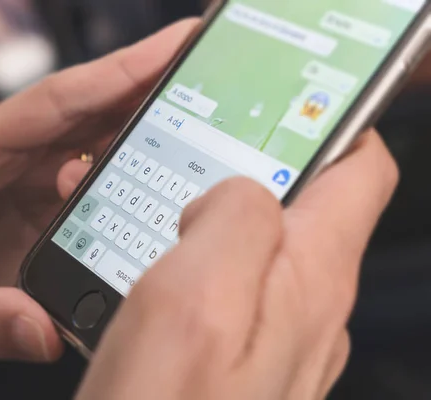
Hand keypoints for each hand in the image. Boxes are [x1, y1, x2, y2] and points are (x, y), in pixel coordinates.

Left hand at [0, 20, 199, 377]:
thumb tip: (45, 332)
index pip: (50, 103)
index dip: (113, 74)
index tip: (168, 49)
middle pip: (80, 106)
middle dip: (141, 81)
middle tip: (199, 63)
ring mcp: (19, 168)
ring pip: (90, 130)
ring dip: (140, 117)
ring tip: (196, 103)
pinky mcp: (36, 192)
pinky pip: (90, 166)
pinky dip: (128, 158)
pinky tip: (164, 156)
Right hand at [77, 131, 397, 399]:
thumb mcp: (192, 299)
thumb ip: (232, 221)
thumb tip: (239, 191)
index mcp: (308, 279)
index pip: (359, 170)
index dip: (331, 124)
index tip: (282, 107)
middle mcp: (309, 310)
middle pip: (302, 207)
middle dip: (248, 175)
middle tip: (186, 168)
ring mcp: (278, 339)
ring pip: (260, 248)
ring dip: (213, 223)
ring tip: (158, 220)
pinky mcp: (244, 361)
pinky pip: (234, 292)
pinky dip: (198, 268)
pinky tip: (155, 278)